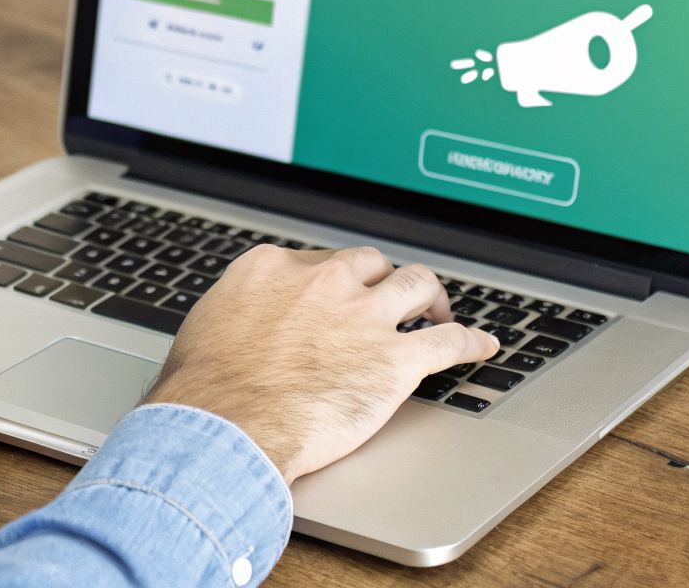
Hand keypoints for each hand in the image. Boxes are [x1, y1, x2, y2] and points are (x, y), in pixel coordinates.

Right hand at [145, 246, 499, 483]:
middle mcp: (324, 281)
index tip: (339, 295)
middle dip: (383, 280)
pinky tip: (482, 345)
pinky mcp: (396, 359)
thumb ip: (240, 313)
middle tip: (391, 299)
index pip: (320, 260)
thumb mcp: (209, 327)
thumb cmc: (205, 391)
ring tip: (438, 311)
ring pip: (417, 286)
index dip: (335, 280)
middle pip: (371, 264)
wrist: (225, 428)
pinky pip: (449, 341)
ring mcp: (363, 316)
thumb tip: (243, 325)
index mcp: (274, 268)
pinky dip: (471, 342)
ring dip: (430, 298)